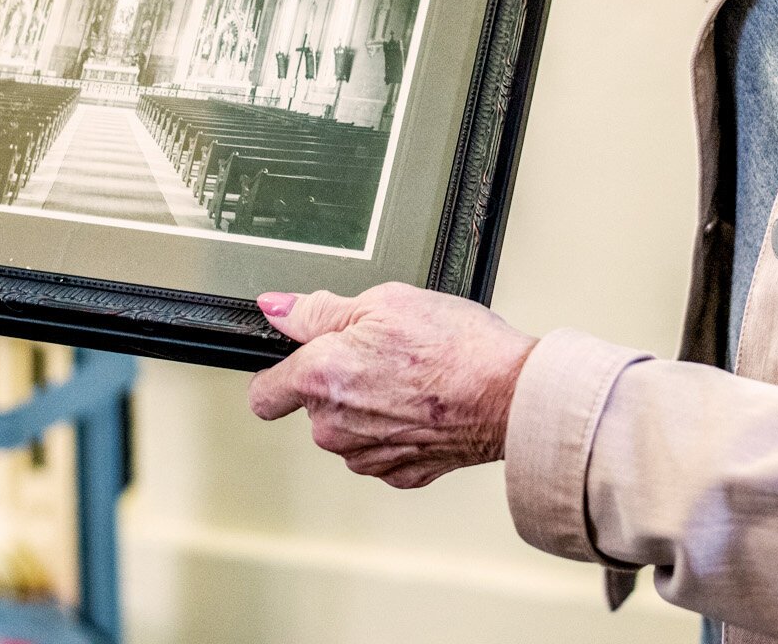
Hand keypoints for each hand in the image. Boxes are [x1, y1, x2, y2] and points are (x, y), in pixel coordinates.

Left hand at [249, 282, 537, 488]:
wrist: (514, 396)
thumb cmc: (457, 348)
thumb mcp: (382, 302)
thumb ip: (318, 310)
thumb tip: (278, 309)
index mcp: (322, 378)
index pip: (263, 394)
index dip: (276, 373)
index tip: (292, 362)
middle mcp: (336, 426)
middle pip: (311, 408)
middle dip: (334, 382)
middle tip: (376, 354)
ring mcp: (367, 455)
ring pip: (346, 431)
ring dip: (364, 408)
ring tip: (406, 378)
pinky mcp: (400, 473)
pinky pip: (379, 451)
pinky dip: (394, 430)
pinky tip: (420, 405)